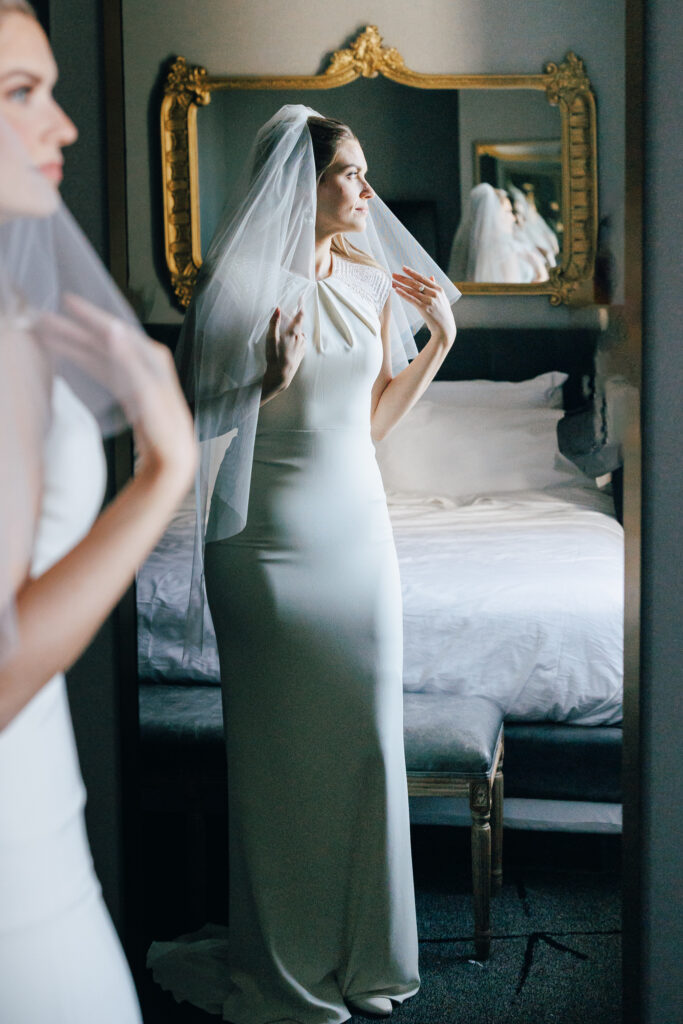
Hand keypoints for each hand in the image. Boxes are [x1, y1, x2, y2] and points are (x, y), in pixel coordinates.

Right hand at [34, 294, 196, 491]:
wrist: (173, 456)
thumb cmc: (164, 427)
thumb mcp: (147, 391)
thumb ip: (128, 359)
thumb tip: (113, 329)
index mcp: (152, 355)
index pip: (114, 329)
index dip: (90, 315)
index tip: (68, 302)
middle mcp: (145, 360)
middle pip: (102, 340)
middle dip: (74, 330)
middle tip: (45, 320)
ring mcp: (137, 375)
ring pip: (99, 353)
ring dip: (74, 344)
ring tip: (48, 335)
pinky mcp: (130, 390)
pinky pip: (102, 368)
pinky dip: (84, 360)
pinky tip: (69, 356)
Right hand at [264, 305, 305, 390]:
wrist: (280, 376)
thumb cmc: (274, 357)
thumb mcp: (271, 339)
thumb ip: (274, 323)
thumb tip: (277, 308)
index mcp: (294, 333)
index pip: (300, 315)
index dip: (301, 305)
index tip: (302, 297)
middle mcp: (301, 338)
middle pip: (298, 324)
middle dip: (292, 319)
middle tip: (283, 318)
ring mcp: (302, 347)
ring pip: (300, 334)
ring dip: (294, 330)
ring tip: (284, 333)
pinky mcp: (301, 354)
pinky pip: (300, 342)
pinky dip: (296, 339)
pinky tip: (288, 344)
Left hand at [391, 266, 455, 345]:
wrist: (445, 329)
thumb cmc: (442, 314)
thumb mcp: (442, 298)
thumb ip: (435, 287)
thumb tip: (431, 276)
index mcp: (438, 289)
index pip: (423, 278)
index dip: (412, 272)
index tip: (403, 268)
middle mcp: (434, 293)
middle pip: (416, 283)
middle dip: (404, 278)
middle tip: (394, 274)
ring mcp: (430, 301)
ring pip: (413, 290)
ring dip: (401, 286)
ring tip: (392, 282)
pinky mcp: (425, 309)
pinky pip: (412, 299)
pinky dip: (404, 294)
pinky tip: (397, 290)